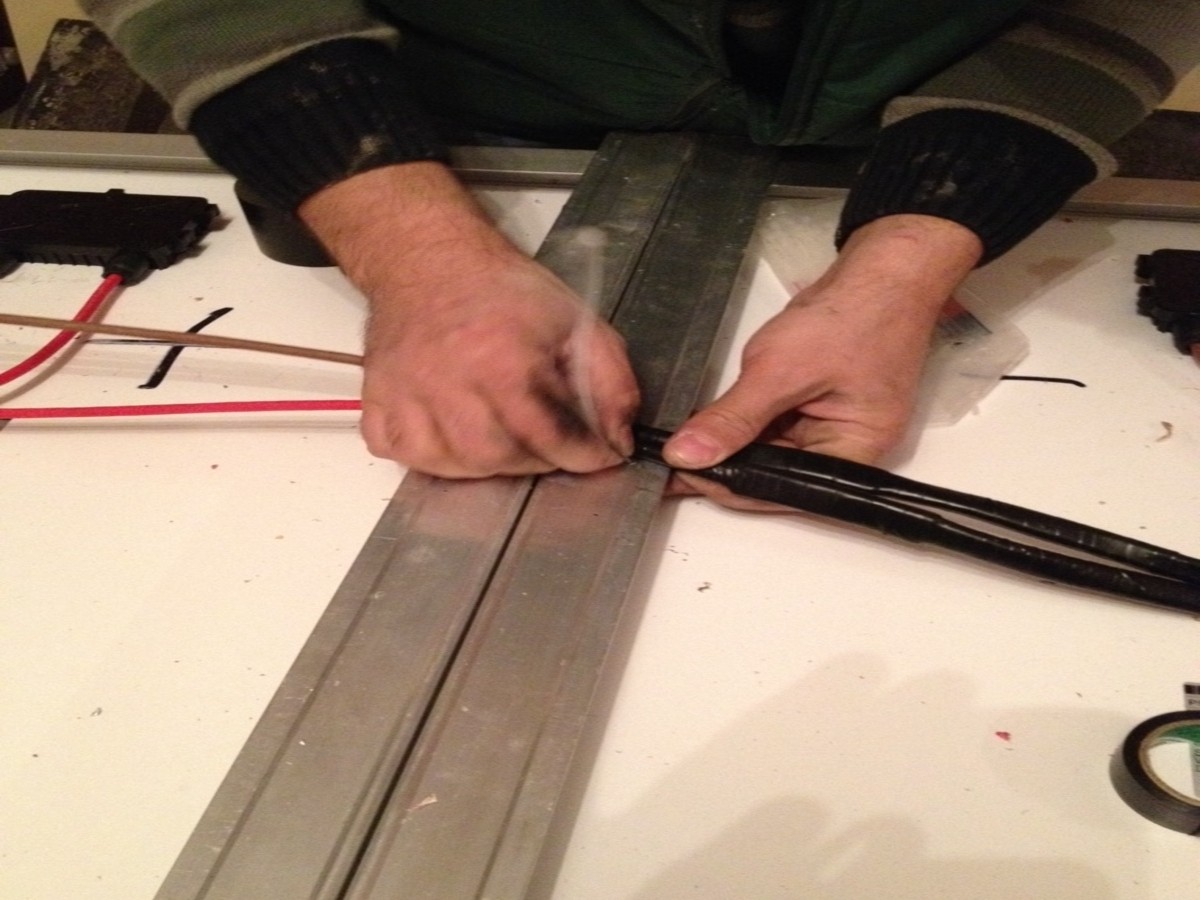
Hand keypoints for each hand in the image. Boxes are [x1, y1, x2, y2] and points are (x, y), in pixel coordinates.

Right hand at [300, 163, 638, 476]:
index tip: (598, 456)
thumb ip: (609, 380)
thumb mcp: (575, 321)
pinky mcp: (377, 400)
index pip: (548, 435)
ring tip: (505, 439)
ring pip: (449, 464)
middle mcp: (448, 381)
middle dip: (534, 462)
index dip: (583, 454)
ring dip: (486, 464)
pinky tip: (452, 436)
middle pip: (496, 456)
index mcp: (501, 358)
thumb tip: (619, 435)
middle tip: (548, 446)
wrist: (430, 260)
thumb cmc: (502, 292)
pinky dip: (428, 455)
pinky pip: (399, 452)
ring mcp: (406, 394)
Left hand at [663, 215, 982, 489]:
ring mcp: (831, 430)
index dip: (728, 485)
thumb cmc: (849, 317)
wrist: (883, 272)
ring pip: (769, 453)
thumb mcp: (780, 370)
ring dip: (731, 445)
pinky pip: (774, 428)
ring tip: (681, 442)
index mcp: (852, 455)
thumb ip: (732, 419)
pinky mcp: (817, 409)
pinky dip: (744, 424)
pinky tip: (709, 421)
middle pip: (774, 477)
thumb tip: (687, 455)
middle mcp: (844, 453)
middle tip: (670, 459)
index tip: (680, 474)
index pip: (780, 490)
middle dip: (725, 468)